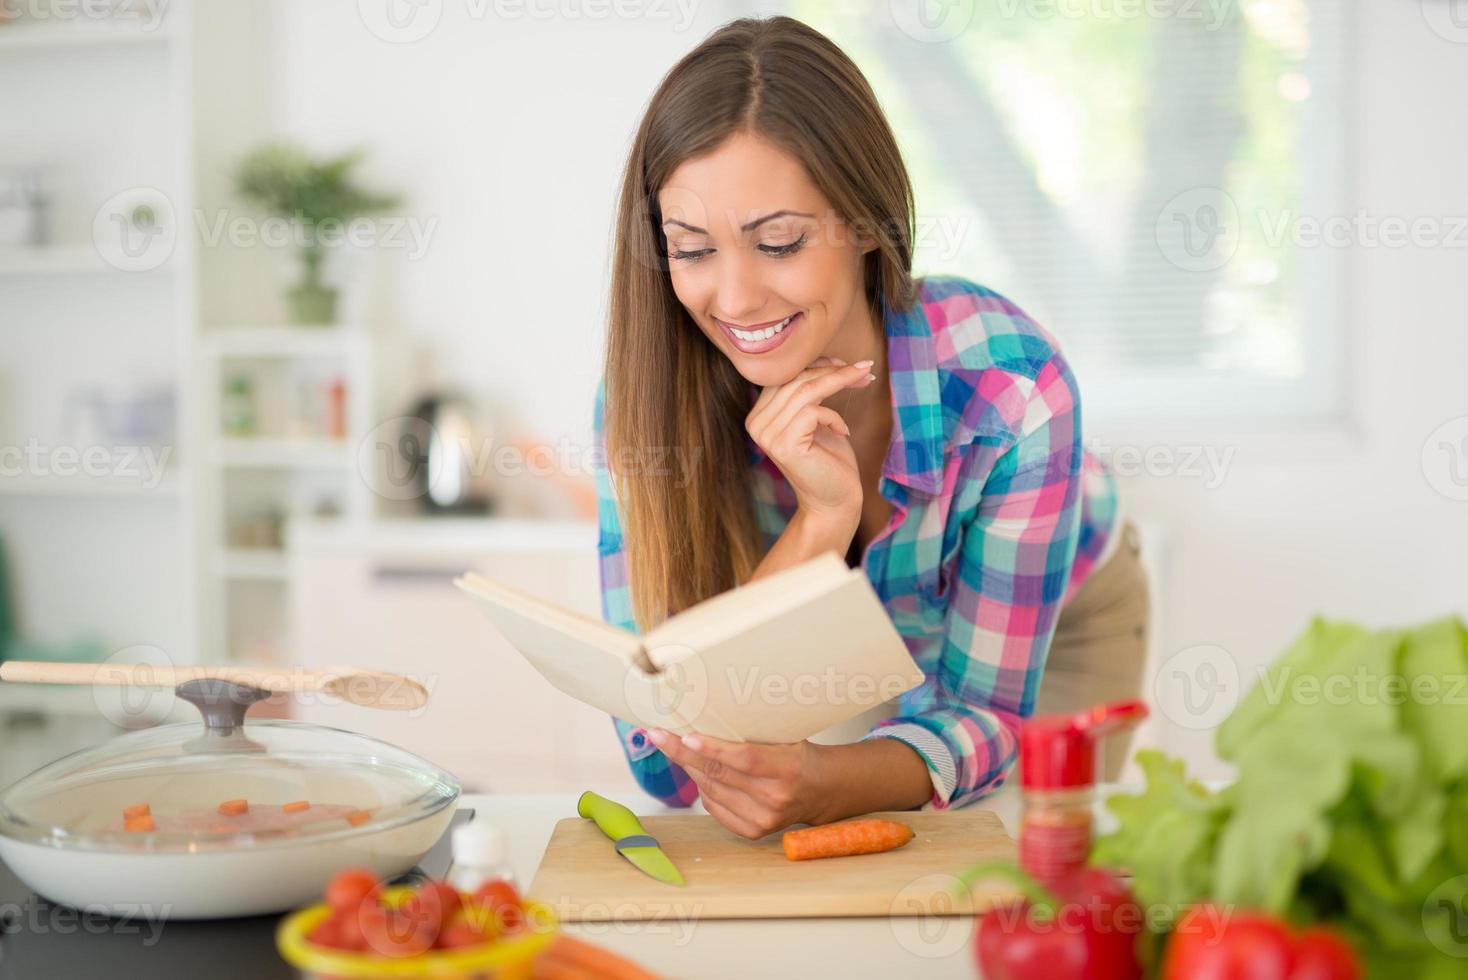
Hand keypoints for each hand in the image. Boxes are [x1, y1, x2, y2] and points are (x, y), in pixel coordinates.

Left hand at [647, 729, 827, 838]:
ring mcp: (764, 818)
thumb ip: (753, 732)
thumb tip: (707, 717)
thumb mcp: (785, 736)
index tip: (685, 736)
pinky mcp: (753, 831)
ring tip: (674, 747)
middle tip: (660, 734)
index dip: (713, 748)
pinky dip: (703, 788)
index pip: (744, 758)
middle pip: (720, 774)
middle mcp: (775, 798)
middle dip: (684, 753)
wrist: (820, 789)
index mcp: (788, 768)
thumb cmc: (798, 754)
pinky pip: (714, 807)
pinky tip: (698, 772)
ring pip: (712, 790)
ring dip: (689, 768)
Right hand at [745, 356, 872, 527]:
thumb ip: (812, 391)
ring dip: (841, 381)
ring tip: (865, 381)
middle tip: (866, 369)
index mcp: (760, 414)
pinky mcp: (784, 444)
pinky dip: (833, 416)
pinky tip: (843, 431)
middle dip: (835, 369)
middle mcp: (756, 423)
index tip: (849, 364)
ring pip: (806, 390)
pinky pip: (812, 411)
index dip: (819, 364)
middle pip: (796, 378)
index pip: (787, 375)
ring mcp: (766, 435)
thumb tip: (828, 357)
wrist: (835, 502)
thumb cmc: (830, 460)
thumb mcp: (818, 418)